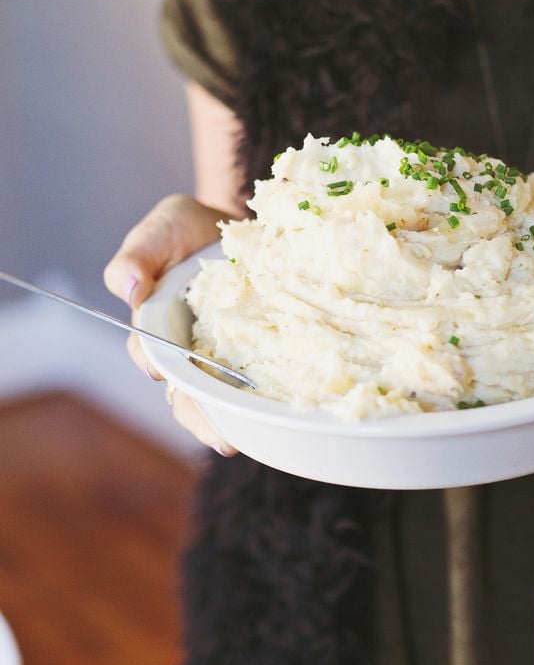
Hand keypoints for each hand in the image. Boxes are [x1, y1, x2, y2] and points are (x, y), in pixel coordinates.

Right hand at [104, 193, 238, 454]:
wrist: (241, 223)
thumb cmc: (191, 228)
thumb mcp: (164, 226)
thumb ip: (140, 253)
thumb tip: (128, 286)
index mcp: (155, 324)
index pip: (148, 352)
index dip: (157, 365)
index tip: (162, 371)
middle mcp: (185, 348)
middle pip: (184, 391)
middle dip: (198, 416)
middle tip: (220, 436)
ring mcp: (220, 354)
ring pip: (217, 398)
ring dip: (225, 421)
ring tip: (238, 441)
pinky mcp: (253, 353)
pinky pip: (253, 383)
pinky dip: (259, 402)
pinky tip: (273, 419)